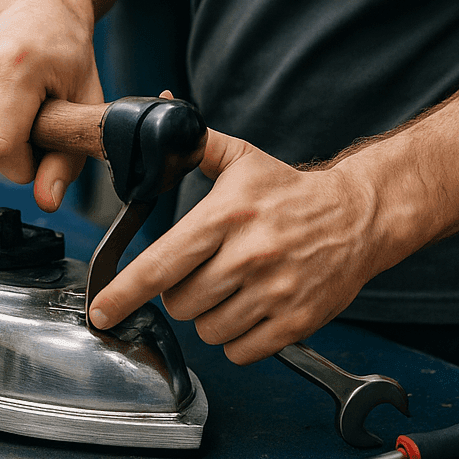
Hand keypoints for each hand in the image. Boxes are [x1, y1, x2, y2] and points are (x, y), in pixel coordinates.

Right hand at [0, 0, 101, 210]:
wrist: (40, 3)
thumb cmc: (65, 51)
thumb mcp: (83, 102)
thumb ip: (67, 157)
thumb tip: (46, 200)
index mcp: (16, 66)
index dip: (22, 165)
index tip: (40, 149)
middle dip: (6, 153)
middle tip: (30, 124)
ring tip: (11, 108)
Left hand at [87, 129, 385, 363]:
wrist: (357, 216)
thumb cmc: (288, 190)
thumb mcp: (240, 158)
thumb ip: (195, 143)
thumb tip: (163, 108)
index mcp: (226, 215)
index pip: (162, 263)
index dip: (125, 291)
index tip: (101, 310)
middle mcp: (249, 256)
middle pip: (180, 302)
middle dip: (180, 293)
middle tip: (203, 271)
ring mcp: (275, 292)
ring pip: (208, 330)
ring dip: (210, 315)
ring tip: (232, 287)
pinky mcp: (296, 322)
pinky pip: (241, 350)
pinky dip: (238, 337)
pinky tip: (251, 308)